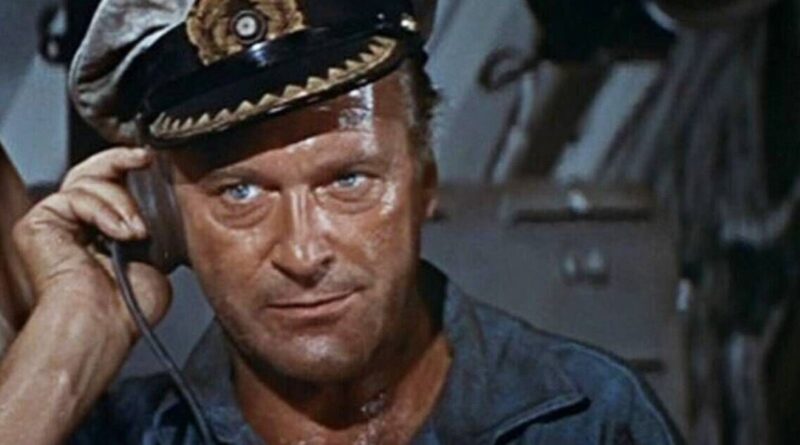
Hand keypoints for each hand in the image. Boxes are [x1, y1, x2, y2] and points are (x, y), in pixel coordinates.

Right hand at [12, 147, 171, 343]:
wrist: (102, 326)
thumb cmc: (127, 308)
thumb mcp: (153, 257)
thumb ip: (151, 227)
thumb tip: (165, 204)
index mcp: (100, 232)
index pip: (110, 184)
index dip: (129, 168)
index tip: (153, 160)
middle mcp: (74, 224)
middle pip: (91, 171)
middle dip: (121, 161)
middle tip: (144, 160)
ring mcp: (55, 222)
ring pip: (86, 179)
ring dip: (121, 202)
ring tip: (137, 232)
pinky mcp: (39, 224)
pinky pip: (74, 195)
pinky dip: (104, 210)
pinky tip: (121, 233)